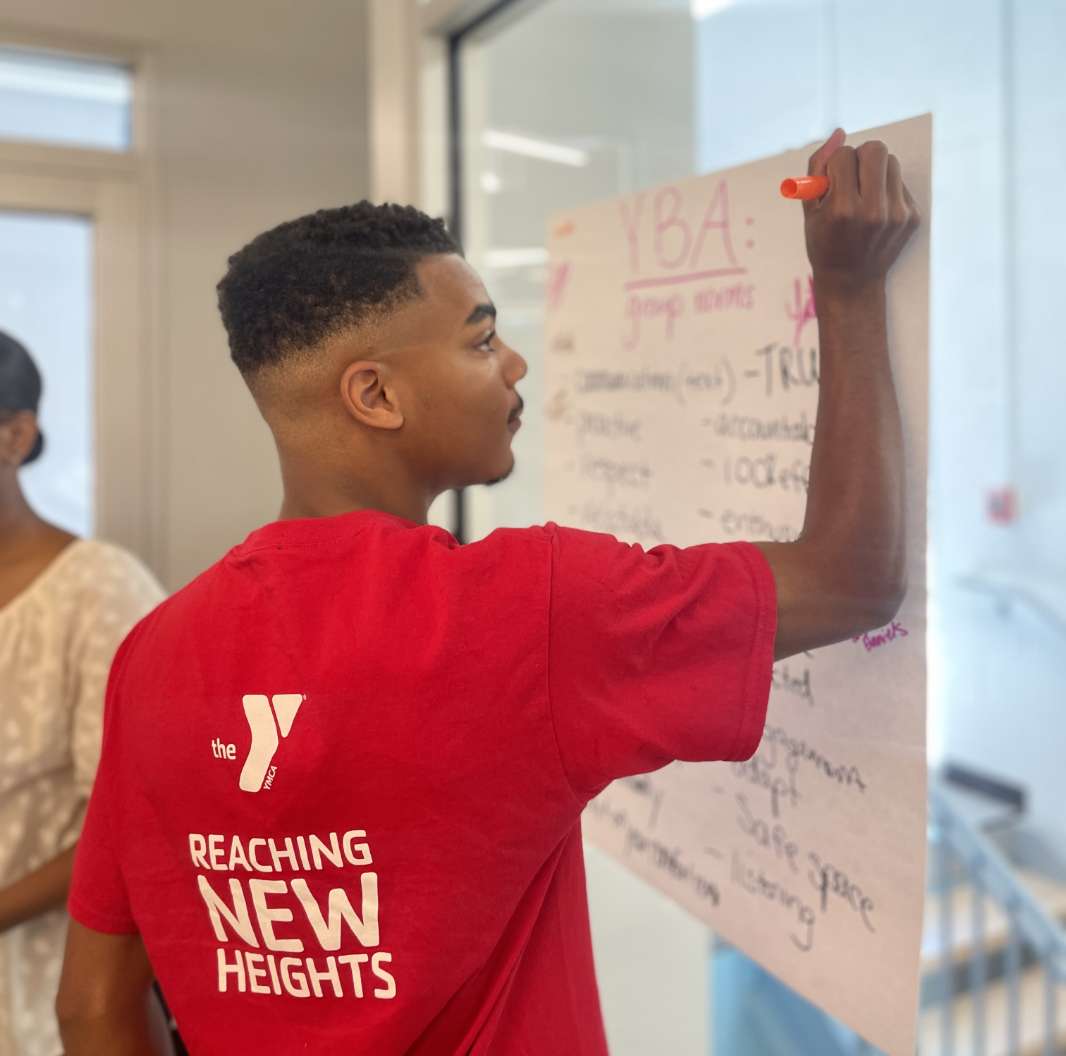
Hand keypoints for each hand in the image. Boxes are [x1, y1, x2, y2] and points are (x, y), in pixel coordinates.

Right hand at [803, 129, 919, 293]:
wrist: (851, 283)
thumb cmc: (824, 244)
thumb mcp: (810, 210)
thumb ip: (818, 167)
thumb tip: (839, 133)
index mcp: (842, 209)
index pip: (844, 155)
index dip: (834, 165)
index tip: (831, 183)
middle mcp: (872, 210)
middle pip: (876, 150)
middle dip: (860, 158)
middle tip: (852, 178)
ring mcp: (896, 215)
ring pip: (891, 162)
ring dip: (876, 171)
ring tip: (864, 195)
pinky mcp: (912, 217)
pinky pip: (901, 183)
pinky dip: (887, 190)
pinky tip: (876, 211)